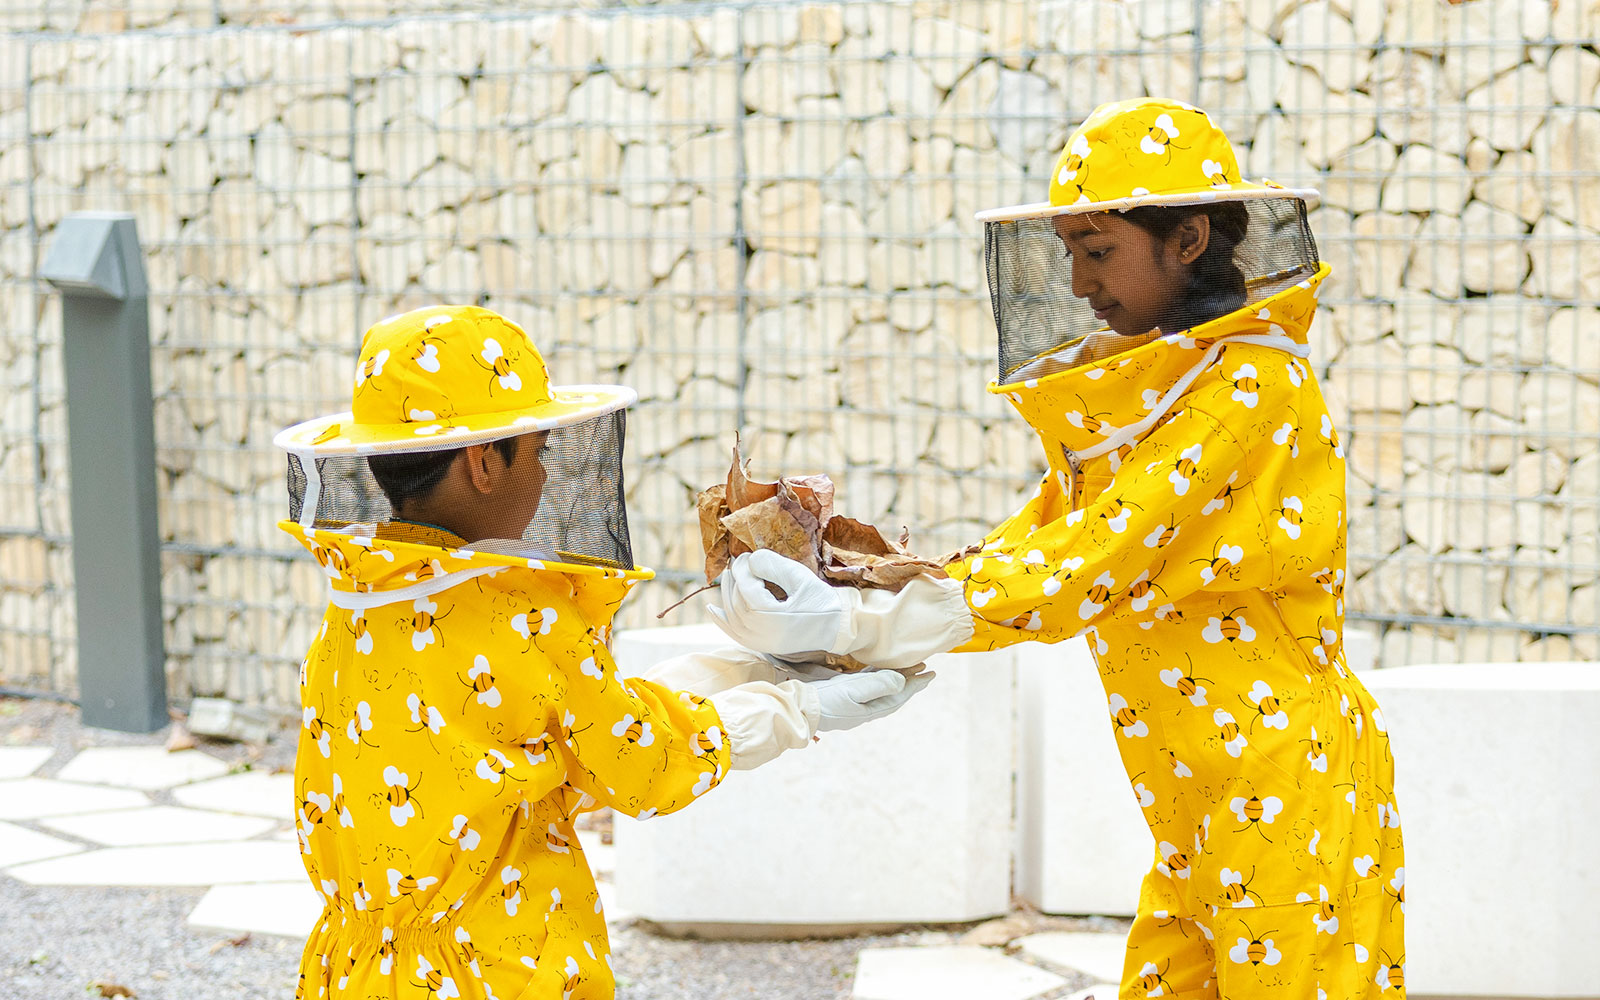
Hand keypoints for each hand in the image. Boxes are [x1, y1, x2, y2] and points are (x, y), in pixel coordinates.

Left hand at [708, 550, 856, 655]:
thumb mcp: (800, 578)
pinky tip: (712, 609)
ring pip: (732, 616)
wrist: (836, 627)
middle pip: (736, 601)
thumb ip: (774, 566)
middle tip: (741, 561)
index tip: (746, 555)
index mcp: (771, 618)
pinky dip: (721, 621)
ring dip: (727, 594)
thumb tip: (750, 560)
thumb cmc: (821, 601)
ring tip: (729, 575)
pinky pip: (734, 634)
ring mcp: (759, 643)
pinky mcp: (761, 645)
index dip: (743, 569)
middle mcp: (760, 634)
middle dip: (736, 578)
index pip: (746, 588)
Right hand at [809, 668, 933, 732]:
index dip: (916, 684)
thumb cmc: (827, 702)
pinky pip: (868, 682)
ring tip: (908, 666)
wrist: (800, 709)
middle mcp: (867, 706)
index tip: (931, 674)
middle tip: (925, 667)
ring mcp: (856, 701)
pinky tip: (881, 667)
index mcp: (872, 708)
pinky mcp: (845, 694)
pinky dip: (878, 674)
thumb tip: (902, 682)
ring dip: (896, 676)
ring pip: (882, 686)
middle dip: (910, 679)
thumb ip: (879, 685)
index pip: (900, 694)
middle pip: (894, 690)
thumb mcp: (854, 692)